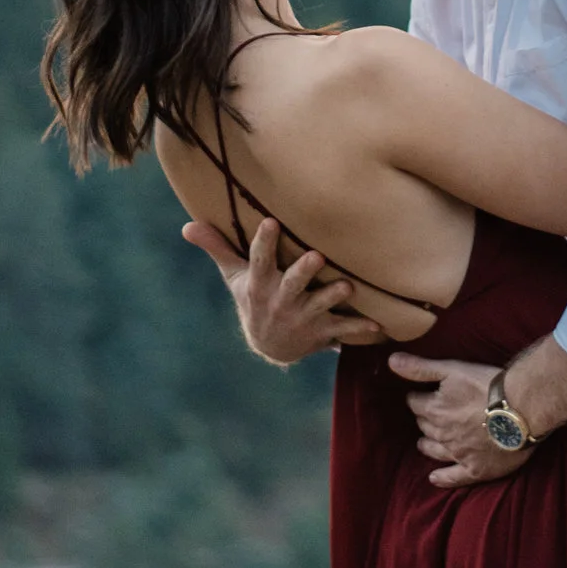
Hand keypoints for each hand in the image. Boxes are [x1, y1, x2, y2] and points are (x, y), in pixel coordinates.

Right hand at [183, 215, 388, 361]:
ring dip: (333, 297)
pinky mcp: (322, 331)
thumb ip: (217, 248)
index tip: (271, 221)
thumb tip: (187, 225)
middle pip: (292, 284)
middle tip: (316, 255)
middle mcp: (280, 301)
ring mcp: (303, 318)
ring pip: (320, 305)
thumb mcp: (234, 276)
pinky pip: (343, 330)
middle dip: (304, 272)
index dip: (265, 242)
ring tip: (347, 286)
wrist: (269, 346)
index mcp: (260, 285)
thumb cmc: (254, 298)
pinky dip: (360, 328)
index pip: (259, 260)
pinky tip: (378, 324)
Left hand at [389, 351, 523, 489]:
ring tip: (424, 442)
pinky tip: (434, 478)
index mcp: (434, 410)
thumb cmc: (488, 385)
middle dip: (423, 420)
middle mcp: (442, 434)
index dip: (417, 398)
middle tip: (427, 415)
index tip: (420, 396)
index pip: (415, 403)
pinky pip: (454, 477)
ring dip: (428, 445)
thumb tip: (391, 361)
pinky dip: (442, 478)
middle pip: (424, 426)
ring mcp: (458, 454)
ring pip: (434, 450)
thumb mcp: (452, 369)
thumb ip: (420, 368)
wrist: (521, 409)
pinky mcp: (475, 469)